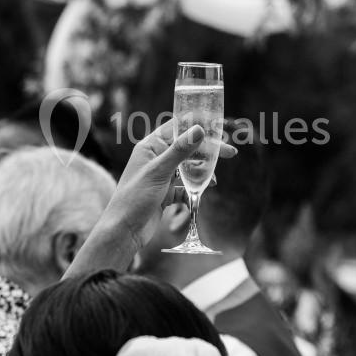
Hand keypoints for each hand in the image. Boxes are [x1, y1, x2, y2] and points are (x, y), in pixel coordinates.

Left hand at [64, 119, 234, 277]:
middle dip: (208, 150)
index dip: (198, 125)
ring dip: (202, 170)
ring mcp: (161, 176)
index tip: (218, 126)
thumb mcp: (159, 171)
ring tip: (214, 179)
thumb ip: (180, 150)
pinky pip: (185, 185)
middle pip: (187, 148)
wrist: (124, 231)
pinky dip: (195, 187)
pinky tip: (205, 189)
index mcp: (150, 146)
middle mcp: (156, 158)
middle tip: (231, 152)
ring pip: (188, 167)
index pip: (177, 127)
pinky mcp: (165, 193)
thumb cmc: (134, 197)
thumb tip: (200, 129)